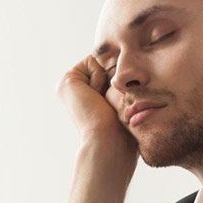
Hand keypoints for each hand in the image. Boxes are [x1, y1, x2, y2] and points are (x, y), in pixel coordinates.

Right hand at [57, 55, 138, 202]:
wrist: (108, 141)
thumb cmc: (122, 131)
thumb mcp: (126, 106)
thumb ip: (125, 87)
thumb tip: (136, 72)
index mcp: (87, 97)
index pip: (111, 72)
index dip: (121, 81)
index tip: (117, 103)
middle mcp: (75, 91)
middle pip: (105, 65)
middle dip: (114, 78)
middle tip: (110, 103)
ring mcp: (68, 85)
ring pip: (99, 62)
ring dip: (107, 80)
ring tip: (102, 103)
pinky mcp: (67, 80)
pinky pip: (92, 61)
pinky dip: (100, 77)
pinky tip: (96, 98)